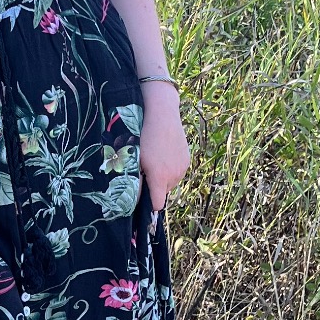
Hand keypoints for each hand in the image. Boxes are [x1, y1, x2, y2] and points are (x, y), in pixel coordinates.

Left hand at [140, 88, 189, 218]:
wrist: (162, 115)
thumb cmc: (143, 136)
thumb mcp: (135, 159)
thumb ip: (136, 181)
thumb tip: (133, 198)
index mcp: (159, 177)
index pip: (157, 205)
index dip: (149, 204)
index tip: (142, 200)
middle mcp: (174, 175)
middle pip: (163, 193)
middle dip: (154, 187)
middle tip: (145, 171)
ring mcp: (182, 168)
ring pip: (171, 182)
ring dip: (163, 178)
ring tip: (155, 161)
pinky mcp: (187, 160)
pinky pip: (177, 172)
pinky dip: (171, 169)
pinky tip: (163, 155)